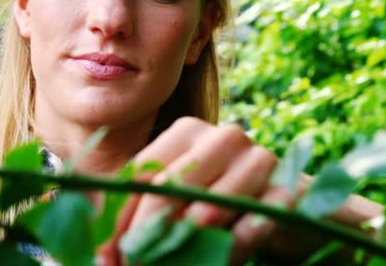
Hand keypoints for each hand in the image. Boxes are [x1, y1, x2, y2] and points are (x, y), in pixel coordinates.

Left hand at [98, 117, 284, 264]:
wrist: (279, 204)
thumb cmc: (214, 199)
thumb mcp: (174, 198)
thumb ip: (136, 210)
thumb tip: (98, 248)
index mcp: (187, 131)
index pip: (141, 173)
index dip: (119, 217)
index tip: (104, 255)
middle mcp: (222, 137)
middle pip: (169, 188)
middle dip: (144, 235)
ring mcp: (259, 160)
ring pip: (207, 210)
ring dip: (180, 249)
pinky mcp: (287, 191)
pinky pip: (250, 228)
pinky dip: (228, 252)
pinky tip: (218, 262)